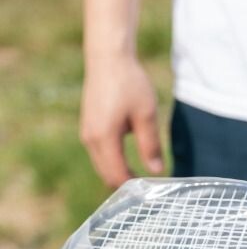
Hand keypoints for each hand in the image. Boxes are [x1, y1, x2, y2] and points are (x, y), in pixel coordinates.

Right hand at [80, 54, 163, 186]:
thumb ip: (150, 145)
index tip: (154, 191)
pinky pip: (100, 154)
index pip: (117, 175)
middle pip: (107, 175)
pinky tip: (130, 162)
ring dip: (119, 173)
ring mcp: (87, 132)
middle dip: (127, 184)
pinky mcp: (89, 126)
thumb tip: (157, 171)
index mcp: (104, 138)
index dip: (135, 188)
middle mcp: (90, 138)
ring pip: (102, 165)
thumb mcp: (146, 116)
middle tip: (150, 189)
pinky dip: (113, 162)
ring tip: (143, 177)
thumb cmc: (129, 84)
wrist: (108, 57)